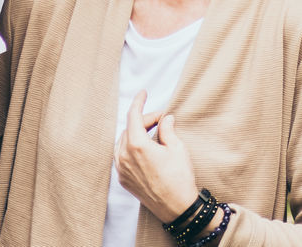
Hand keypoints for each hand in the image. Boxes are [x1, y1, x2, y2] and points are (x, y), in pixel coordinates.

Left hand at [114, 90, 197, 223]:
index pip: (133, 115)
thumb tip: (165, 118)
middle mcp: (124, 156)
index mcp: (137, 145)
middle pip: (129, 128)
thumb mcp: (178, 149)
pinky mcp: (122, 179)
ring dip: (136, 133)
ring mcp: (121, 169)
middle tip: (161, 119)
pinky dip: (131, 147)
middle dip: (144, 120)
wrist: (177, 209)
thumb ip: (168, 129)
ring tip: (154, 132)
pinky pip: (122, 156)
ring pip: (123, 141)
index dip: (139, 102)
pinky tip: (145, 148)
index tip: (144, 93)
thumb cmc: (180, 178)